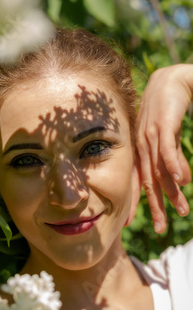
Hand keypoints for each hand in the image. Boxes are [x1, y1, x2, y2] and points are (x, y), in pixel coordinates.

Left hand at [136, 64, 192, 232]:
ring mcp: (151, 137)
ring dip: (172, 192)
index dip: (133, 202)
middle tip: (160, 229)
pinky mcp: (163, 124)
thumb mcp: (168, 139)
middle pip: (149, 182)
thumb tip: (181, 182)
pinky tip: (181, 180)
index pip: (137, 181)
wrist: (170, 80)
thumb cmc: (166, 110)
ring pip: (160, 170)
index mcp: (140, 151)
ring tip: (182, 211)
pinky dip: (174, 164)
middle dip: (155, 207)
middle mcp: (142, 148)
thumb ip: (172, 159)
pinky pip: (167, 148)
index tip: (127, 223)